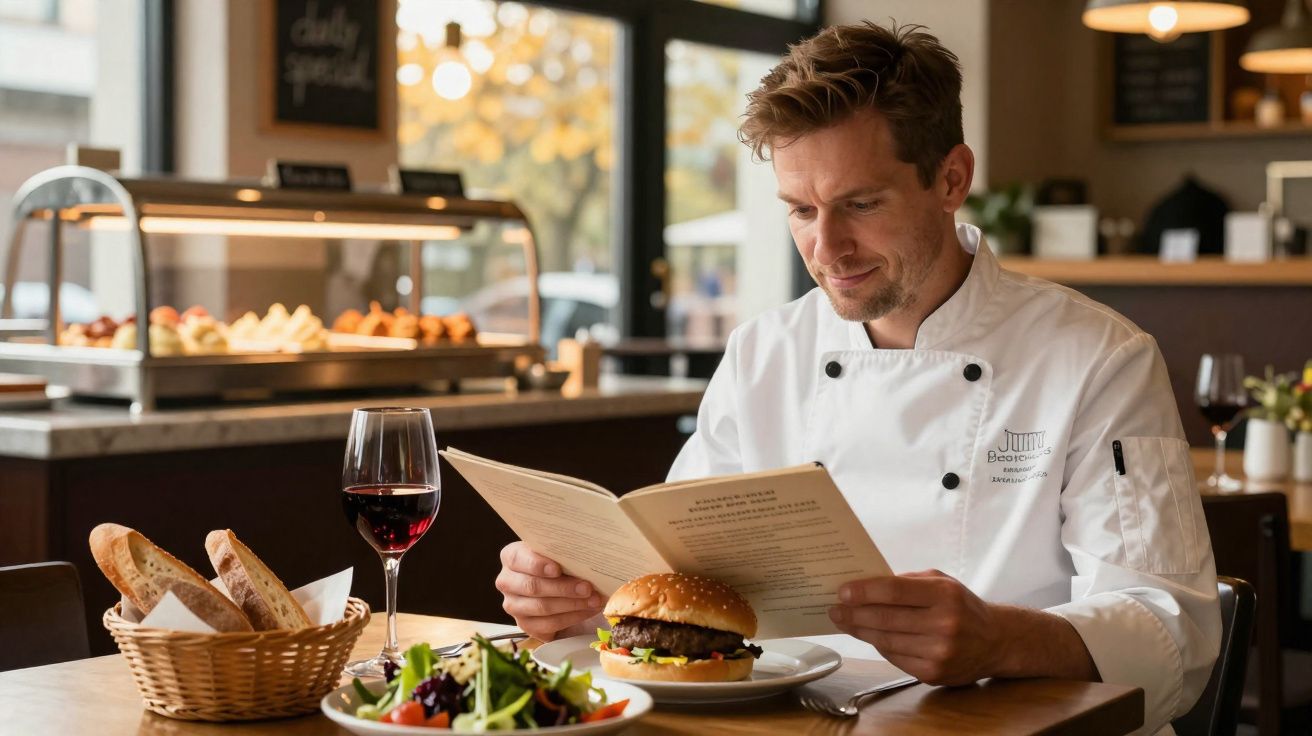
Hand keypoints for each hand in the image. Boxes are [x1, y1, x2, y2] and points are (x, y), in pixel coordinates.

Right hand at [496, 542, 602, 640]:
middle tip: (587, 587)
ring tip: (594, 600)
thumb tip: (586, 559)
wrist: (556, 587)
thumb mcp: (557, 554)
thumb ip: (563, 554)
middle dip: (563, 588)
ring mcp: (514, 606)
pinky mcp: (526, 625)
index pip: (517, 559)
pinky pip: (549, 624)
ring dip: (572, 604)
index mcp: (511, 557)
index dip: (537, 565)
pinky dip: (572, 617)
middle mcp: (507, 582)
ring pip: (542, 607)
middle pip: (533, 586)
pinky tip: (588, 610)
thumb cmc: (557, 564)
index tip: (557, 569)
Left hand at [828, 570, 1002, 685]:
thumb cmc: (962, 606)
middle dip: (854, 613)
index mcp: (945, 595)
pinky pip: (895, 658)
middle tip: (834, 609)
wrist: (996, 641)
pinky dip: (879, 646)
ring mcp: (939, 652)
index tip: (842, 591)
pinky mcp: (934, 673)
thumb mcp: (942, 581)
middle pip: (886, 618)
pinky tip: (869, 636)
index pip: (894, 591)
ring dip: (860, 631)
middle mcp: (944, 624)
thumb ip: (907, 581)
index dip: (864, 591)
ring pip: (886, 641)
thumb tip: (866, 584)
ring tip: (845, 621)